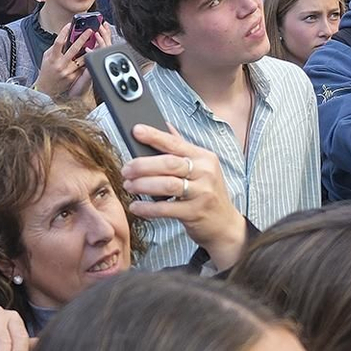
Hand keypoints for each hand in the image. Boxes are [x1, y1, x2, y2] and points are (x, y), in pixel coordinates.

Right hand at [33, 24, 96, 99]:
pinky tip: (91, 54)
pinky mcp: (73, 77)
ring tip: (95, 42)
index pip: (58, 42)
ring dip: (89, 49)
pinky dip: (87, 60)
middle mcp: (60, 65)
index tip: (69, 25)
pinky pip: (82, 67)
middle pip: (73, 49)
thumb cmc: (47, 71)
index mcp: (53, 58)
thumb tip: (63, 37)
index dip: (64, 32)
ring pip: (81, 58)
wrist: (46, 90)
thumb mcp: (47, 58)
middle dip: (82, 38)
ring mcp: (68, 72)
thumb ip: (54, 48)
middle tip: (89, 31)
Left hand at [123, 125, 246, 269]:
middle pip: (168, 163)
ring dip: (143, 185)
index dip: (154, 136)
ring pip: (166, 185)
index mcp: (204, 157)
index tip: (136, 131)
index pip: (175, 143)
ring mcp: (202, 193)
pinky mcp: (195, 212)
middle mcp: (205, 172)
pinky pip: (166, 208)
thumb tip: (165, 125)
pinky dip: (147, 208)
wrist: (224, 224)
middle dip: (142, 165)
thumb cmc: (207, 193)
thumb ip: (182, 148)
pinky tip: (136, 207)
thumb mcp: (201, 168)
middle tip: (126, 170)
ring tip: (129, 186)